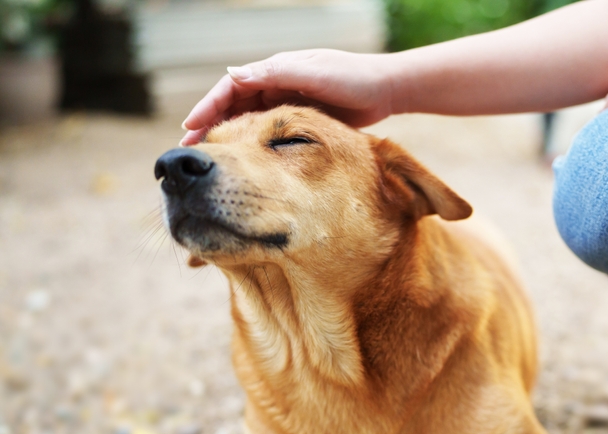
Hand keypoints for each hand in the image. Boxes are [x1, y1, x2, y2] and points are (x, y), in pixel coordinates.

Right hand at [181, 49, 396, 145]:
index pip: (231, 87)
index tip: (191, 127)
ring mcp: (288, 100)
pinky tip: (243, 161)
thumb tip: (233, 73)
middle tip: (190, 149)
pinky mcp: (301, 117)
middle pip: (233, 104)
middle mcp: (277, 82)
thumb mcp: (314, 75)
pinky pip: (267, 130)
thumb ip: (277, 74)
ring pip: (247, 118)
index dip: (208, 106)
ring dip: (227, 134)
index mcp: (276, 69)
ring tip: (210, 159)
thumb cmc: (354, 80)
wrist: (387, 90)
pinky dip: (250, 142)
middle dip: (210, 124)